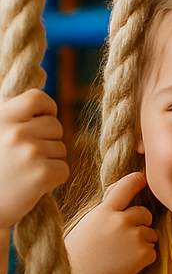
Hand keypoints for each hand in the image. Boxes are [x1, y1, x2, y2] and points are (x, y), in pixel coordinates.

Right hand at [0, 89, 67, 227]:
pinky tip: (33, 183)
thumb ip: (14, 115)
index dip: (46, 109)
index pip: (38, 98)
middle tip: (26, 156)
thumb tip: (40, 90)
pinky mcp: (42, 173)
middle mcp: (15, 132)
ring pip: (61, 148)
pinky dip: (53, 178)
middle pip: (55, 126)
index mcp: (2, 117)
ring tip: (25, 170)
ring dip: (49, 160)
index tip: (41, 119)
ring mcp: (29, 152)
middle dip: (47, 140)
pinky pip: (63, 169)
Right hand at [66, 172, 156, 273]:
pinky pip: (152, 252)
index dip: (135, 182)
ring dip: (142, 242)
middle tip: (126, 238)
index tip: (142, 178)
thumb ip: (104, 214)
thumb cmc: (74, 257)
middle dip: (141, 223)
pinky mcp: (143, 254)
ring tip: (121, 255)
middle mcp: (121, 220)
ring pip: (151, 234)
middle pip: (144, 213)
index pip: (124, 188)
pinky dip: (144, 259)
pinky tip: (126, 266)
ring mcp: (134, 237)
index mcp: (103, 212)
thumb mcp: (85, 227)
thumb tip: (120, 204)